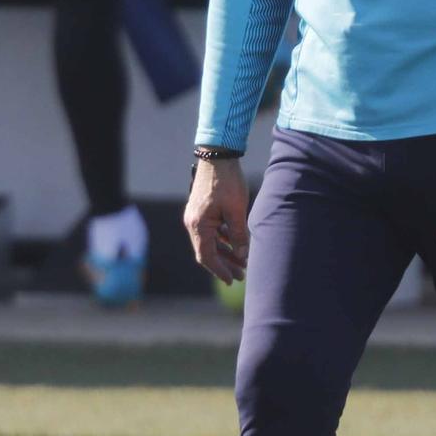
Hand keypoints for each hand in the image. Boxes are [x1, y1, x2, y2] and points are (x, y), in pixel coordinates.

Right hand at [183, 157, 250, 283]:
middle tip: (241, 276)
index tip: (231, 280)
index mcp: (198, 225)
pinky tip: (236, 244)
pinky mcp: (202, 209)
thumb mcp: (236, 210)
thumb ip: (238, 234)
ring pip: (210, 241)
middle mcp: (193, 222)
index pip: (207, 256)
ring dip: (225, 252)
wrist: (218, 154)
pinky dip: (223, 239)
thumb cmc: (227, 181)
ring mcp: (196, 215)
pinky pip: (211, 230)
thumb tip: (242, 255)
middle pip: (207, 251)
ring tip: (242, 262)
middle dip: (224, 264)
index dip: (219, 270)